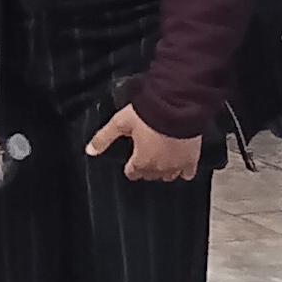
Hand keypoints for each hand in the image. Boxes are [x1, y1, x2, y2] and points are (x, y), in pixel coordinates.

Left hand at [88, 105, 202, 181]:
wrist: (177, 105)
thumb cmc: (148, 113)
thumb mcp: (120, 123)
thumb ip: (104, 138)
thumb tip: (89, 151)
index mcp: (141, 161)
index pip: (133, 173)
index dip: (131, 167)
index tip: (131, 162)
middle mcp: (159, 167)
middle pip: (150, 175)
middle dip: (146, 167)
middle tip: (146, 156)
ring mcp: (176, 165)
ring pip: (168, 176)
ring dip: (163, 170)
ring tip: (162, 159)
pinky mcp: (192, 159)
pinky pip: (188, 173)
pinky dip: (184, 171)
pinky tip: (181, 165)